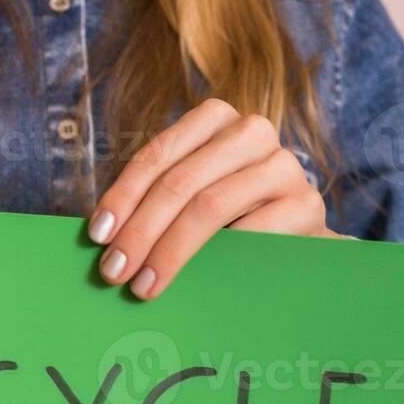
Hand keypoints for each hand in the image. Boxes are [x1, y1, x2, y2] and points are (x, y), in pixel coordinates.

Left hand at [88, 98, 335, 299]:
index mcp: (214, 118)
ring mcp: (282, 166)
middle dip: (140, 231)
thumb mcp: (189, 195)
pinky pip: (251, 233)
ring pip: (211, 206)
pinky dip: (217, 258)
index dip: (122, 196)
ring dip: (170, 251)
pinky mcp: (306, 205)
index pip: (156, 156)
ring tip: (144, 284)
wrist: (292, 234)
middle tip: (114, 271)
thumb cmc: (226, 214)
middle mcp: (251, 131)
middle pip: (180, 182)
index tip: (97, 236)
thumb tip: (102, 238)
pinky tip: (192, 281)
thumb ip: (153, 202)